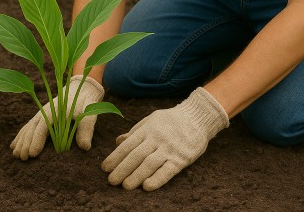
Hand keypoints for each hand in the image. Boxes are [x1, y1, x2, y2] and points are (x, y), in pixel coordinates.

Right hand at [10, 75, 103, 159]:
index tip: (32, 154)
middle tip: (23, 158)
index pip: (43, 127)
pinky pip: (28, 126)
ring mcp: (42, 113)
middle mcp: (45, 111)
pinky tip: (13, 146)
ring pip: (28, 128)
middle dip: (26, 144)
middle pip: (32, 128)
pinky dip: (21, 136)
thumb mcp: (89, 114)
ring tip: (16, 155)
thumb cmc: (86, 102)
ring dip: (21, 141)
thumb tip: (85, 147)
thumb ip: (86, 129)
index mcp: (56, 110)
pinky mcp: (42, 116)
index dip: (37, 140)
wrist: (82, 88)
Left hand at [101, 87, 228, 190]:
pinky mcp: (182, 158)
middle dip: (122, 169)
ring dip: (136, 176)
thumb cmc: (172, 120)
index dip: (115, 157)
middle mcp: (157, 138)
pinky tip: (147, 187)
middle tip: (111, 181)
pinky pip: (168, 170)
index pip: (128, 145)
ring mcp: (170, 148)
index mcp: (148, 129)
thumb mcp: (151, 120)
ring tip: (125, 186)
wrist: (198, 117)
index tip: (105, 168)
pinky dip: (157, 179)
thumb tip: (117, 141)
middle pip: (136, 155)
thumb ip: (135, 131)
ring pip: (149, 163)